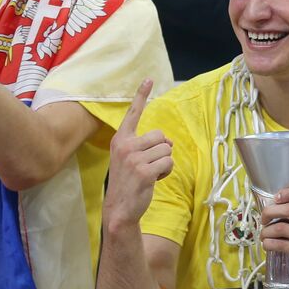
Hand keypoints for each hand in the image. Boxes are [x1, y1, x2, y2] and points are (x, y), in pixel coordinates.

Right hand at [103, 80, 171, 230]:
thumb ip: (146, 146)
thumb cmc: (128, 183)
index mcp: (121, 140)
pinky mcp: (144, 171)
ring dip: (164, 163)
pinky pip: (168, 163)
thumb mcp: (130, 159)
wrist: (119, 209)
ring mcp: (134, 158)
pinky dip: (166, 173)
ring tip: (149, 174)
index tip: (149, 79)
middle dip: (162, 151)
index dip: (141, 95)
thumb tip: (169, 141)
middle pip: (162, 136)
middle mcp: (126, 146)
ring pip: (167, 150)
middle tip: (149, 166)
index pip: (133, 114)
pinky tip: (153, 181)